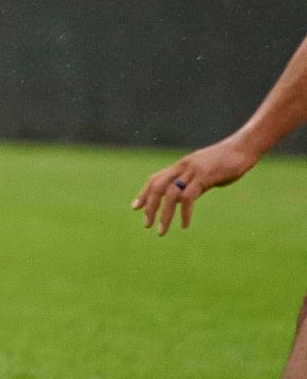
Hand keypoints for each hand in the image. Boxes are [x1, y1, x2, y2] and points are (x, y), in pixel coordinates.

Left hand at [133, 134, 262, 234]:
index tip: (135, 208)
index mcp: (180, 166)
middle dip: (149, 207)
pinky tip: (184, 225)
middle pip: (157, 187)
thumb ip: (193, 183)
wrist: (243, 148)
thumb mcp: (205, 173)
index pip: (155, 179)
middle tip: (146, 225)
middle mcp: (182, 167)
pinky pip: (188, 197)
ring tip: (161, 230)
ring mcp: (192, 171)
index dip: (144, 193)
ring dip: (164, 215)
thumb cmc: (227, 161)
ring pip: (170, 195)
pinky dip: (184, 212)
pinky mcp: (205, 176)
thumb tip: (185, 199)